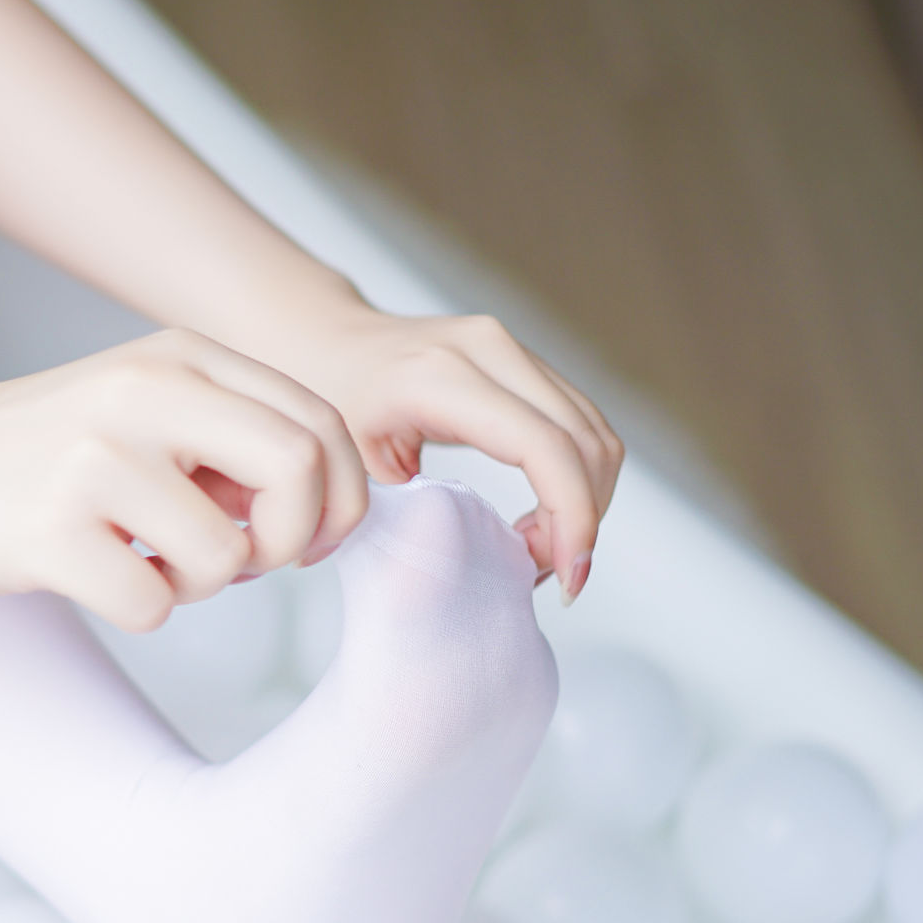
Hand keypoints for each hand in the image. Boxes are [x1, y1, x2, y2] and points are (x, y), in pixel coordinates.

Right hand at [0, 329, 368, 631]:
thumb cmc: (38, 459)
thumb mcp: (142, 412)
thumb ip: (232, 438)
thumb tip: (326, 507)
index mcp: (179, 355)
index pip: (320, 422)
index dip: (341, 498)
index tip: (307, 540)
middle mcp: (142, 391)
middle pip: (301, 469)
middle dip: (296, 540)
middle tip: (254, 565)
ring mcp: (93, 457)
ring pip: (229, 557)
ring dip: (202, 586)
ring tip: (147, 563)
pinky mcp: (48, 527)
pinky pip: (153, 605)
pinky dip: (139, 611)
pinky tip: (94, 577)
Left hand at [252, 305, 624, 600]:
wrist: (327, 344)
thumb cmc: (329, 407)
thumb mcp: (354, 471)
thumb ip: (412, 517)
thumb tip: (477, 572)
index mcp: (441, 378)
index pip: (544, 447)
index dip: (571, 518)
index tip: (566, 578)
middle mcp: (490, 350)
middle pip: (587, 442)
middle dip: (582, 519)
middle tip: (546, 571)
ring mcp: (514, 349)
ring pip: (595, 435)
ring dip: (584, 502)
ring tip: (538, 550)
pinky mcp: (527, 361)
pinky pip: (580, 425)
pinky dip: (576, 479)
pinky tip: (540, 519)